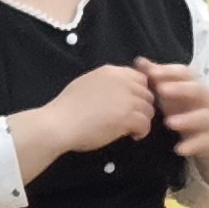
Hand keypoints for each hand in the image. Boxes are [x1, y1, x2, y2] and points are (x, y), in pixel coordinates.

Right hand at [9, 62, 158, 179]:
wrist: (59, 123)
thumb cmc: (68, 108)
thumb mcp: (88, 83)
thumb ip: (106, 84)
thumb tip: (118, 91)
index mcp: (111, 71)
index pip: (139, 78)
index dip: (139, 92)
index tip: (132, 104)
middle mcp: (122, 81)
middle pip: (147, 94)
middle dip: (142, 107)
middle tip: (132, 119)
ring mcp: (126, 99)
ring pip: (149, 109)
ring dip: (143, 120)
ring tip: (131, 129)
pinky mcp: (128, 117)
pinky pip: (146, 124)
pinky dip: (142, 132)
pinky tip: (132, 136)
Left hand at [142, 61, 208, 184]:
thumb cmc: (188, 111)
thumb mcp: (171, 95)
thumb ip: (157, 78)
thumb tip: (140, 61)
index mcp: (194, 87)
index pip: (186, 74)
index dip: (169, 71)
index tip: (151, 72)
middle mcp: (205, 101)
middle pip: (198, 90)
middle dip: (180, 89)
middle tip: (161, 90)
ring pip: (204, 116)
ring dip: (187, 119)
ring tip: (169, 123)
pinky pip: (205, 142)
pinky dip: (193, 145)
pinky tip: (179, 149)